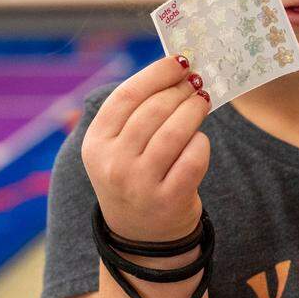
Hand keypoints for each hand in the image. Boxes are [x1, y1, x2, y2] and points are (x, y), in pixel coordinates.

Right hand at [80, 54, 210, 242]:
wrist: (140, 235)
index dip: (156, 74)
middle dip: (181, 90)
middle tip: (196, 82)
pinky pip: (194, 158)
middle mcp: (113, 164)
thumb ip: (133, 109)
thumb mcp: (115, 147)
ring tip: (203, 101)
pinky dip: (201, 143)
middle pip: (155, 110)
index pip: (127, 96)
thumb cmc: (133, 175)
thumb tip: (172, 66)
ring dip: (195, 110)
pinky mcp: (168, 201)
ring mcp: (140, 185)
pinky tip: (200, 139)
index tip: (179, 62)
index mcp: (95, 143)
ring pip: (176, 132)